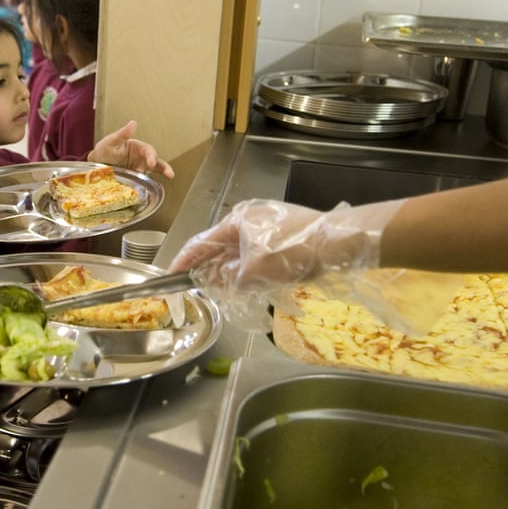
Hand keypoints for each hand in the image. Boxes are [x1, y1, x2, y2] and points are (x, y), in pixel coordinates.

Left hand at [90, 120, 174, 178]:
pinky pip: (147, 179)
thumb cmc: (104, 150)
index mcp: (136, 147)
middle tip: (165, 172)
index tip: (150, 163)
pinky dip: (153, 182)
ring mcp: (140, 167)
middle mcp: (141, 156)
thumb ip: (122, 134)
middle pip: (155, 159)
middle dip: (160, 165)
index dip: (151, 156)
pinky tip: (156, 187)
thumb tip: (133, 123)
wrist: (97, 165)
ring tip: (170, 175)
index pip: (147, 150)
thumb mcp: (111, 141)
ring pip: (155, 169)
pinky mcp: (137, 177)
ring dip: (163, 171)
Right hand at [170, 199, 402, 292]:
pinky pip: (255, 252)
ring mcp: (267, 225)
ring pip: (239, 251)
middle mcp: (249, 219)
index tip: (169, 276)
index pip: (201, 242)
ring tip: (221, 290)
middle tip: (196, 288)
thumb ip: (231, 278)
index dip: (183, 261)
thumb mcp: (256, 271)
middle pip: (219, 246)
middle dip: (208, 268)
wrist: (338, 242)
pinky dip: (247, 267)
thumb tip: (219, 280)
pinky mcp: (283, 234)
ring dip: (229, 270)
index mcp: (236, 221)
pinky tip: (248, 283)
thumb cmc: (293, 251)